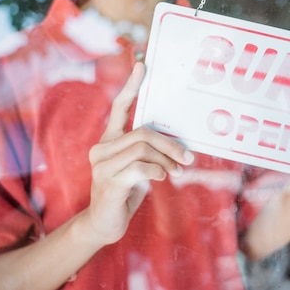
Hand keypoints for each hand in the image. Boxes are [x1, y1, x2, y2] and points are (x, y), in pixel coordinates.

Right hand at [82, 63, 193, 245]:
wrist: (104, 225)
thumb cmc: (125, 192)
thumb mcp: (139, 168)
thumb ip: (149, 153)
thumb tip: (179, 146)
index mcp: (109, 141)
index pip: (119, 108)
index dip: (131, 86)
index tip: (143, 65)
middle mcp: (101, 148)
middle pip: (143, 133)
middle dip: (170, 144)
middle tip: (188, 158)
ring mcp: (101, 165)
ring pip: (143, 149)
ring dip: (166, 161)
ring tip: (175, 172)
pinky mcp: (108, 181)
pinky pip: (140, 167)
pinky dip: (157, 171)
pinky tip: (161, 179)